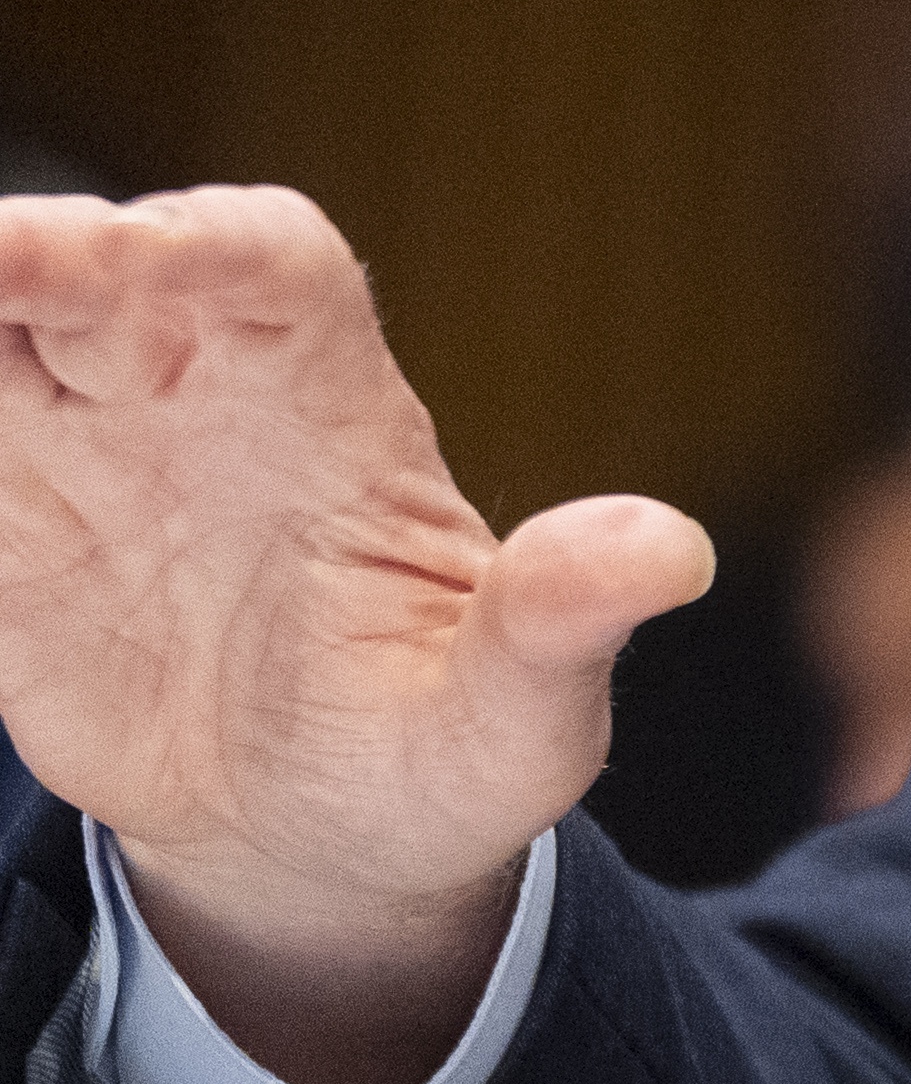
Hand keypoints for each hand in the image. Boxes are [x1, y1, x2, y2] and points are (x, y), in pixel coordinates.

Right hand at [0, 188, 711, 1083]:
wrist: (319, 841)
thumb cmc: (440, 759)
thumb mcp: (514, 719)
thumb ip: (563, 627)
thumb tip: (671, 555)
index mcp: (333, 407)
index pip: (270, 264)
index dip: (200, 242)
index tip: (128, 257)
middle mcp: (202, 395)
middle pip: (105, 272)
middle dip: (31, 253)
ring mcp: (93, 450)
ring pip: (1, 334)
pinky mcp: (8, 524)